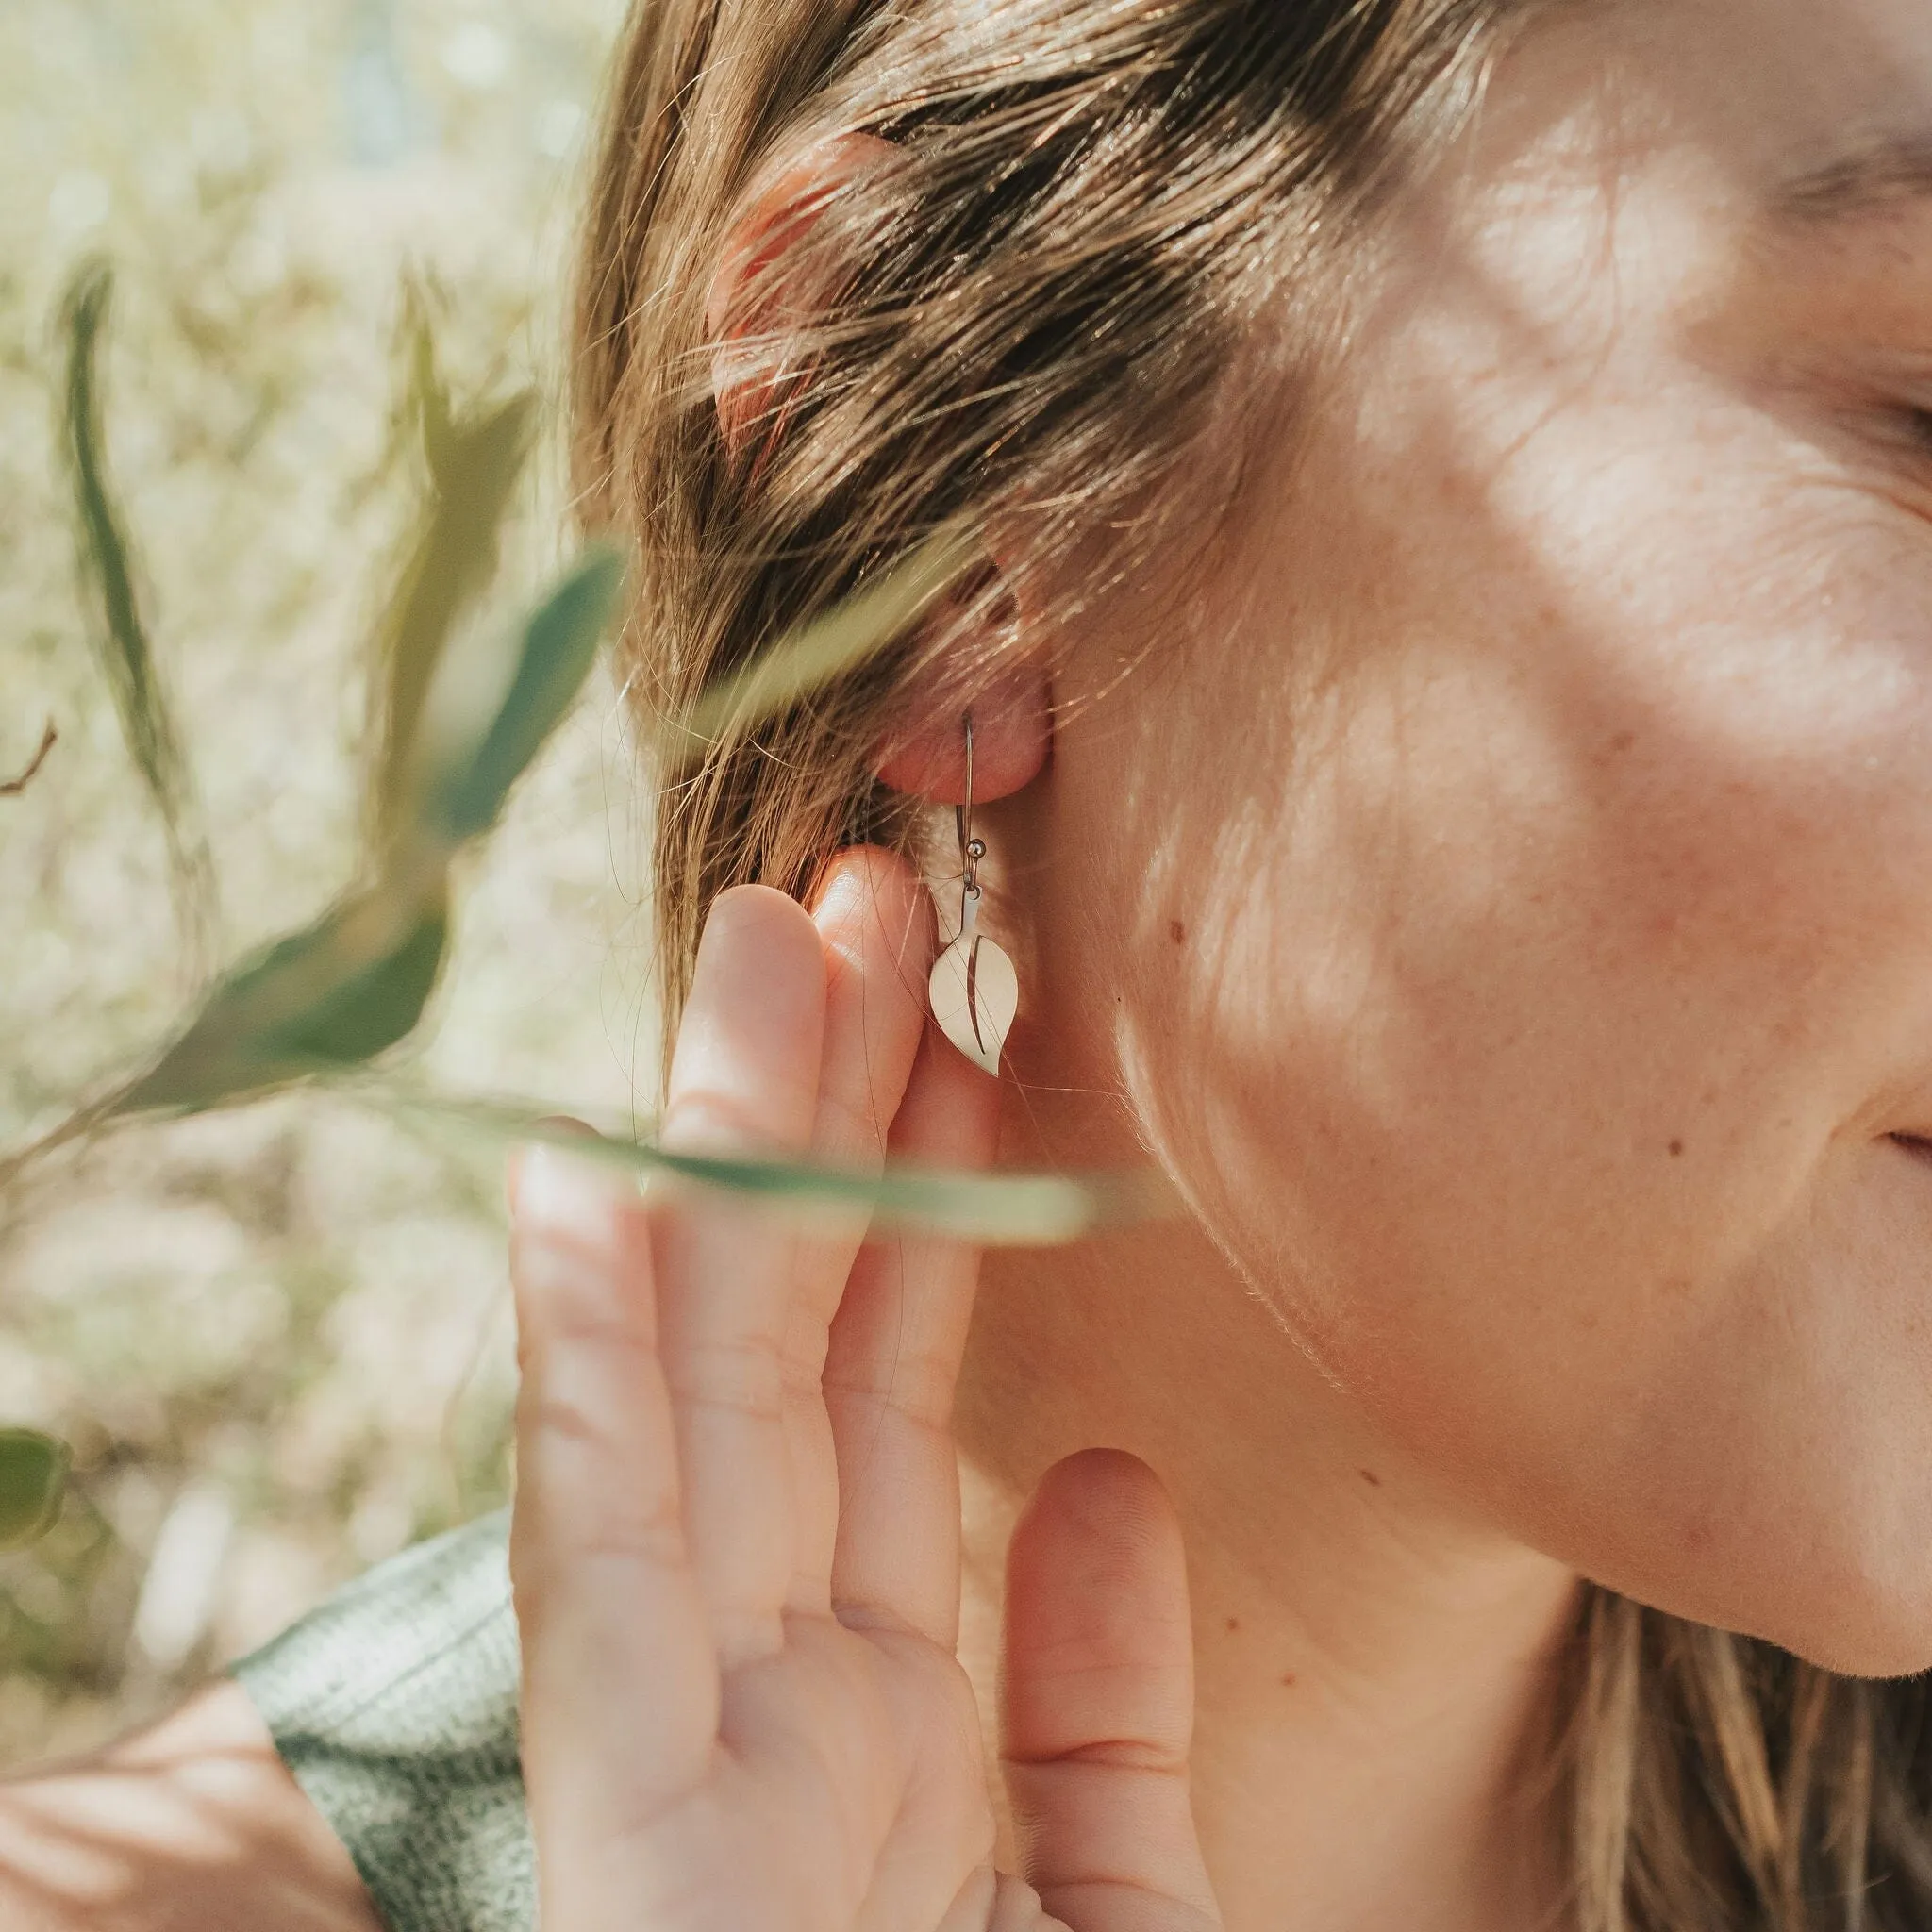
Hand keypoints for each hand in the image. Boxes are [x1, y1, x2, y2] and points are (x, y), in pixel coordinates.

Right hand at [507, 847, 1222, 1931]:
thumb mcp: (1092, 1912)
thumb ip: (1092, 1706)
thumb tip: (1099, 1473)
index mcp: (876, 1693)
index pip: (896, 1384)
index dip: (927, 1196)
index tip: (963, 1024)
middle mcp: (769, 1673)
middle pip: (798, 1337)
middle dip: (819, 1113)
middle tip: (859, 902)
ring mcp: (682, 1729)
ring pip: (702, 1384)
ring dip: (712, 1165)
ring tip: (753, 949)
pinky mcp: (617, 1812)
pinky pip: (591, 1557)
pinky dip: (582, 1376)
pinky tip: (576, 1195)